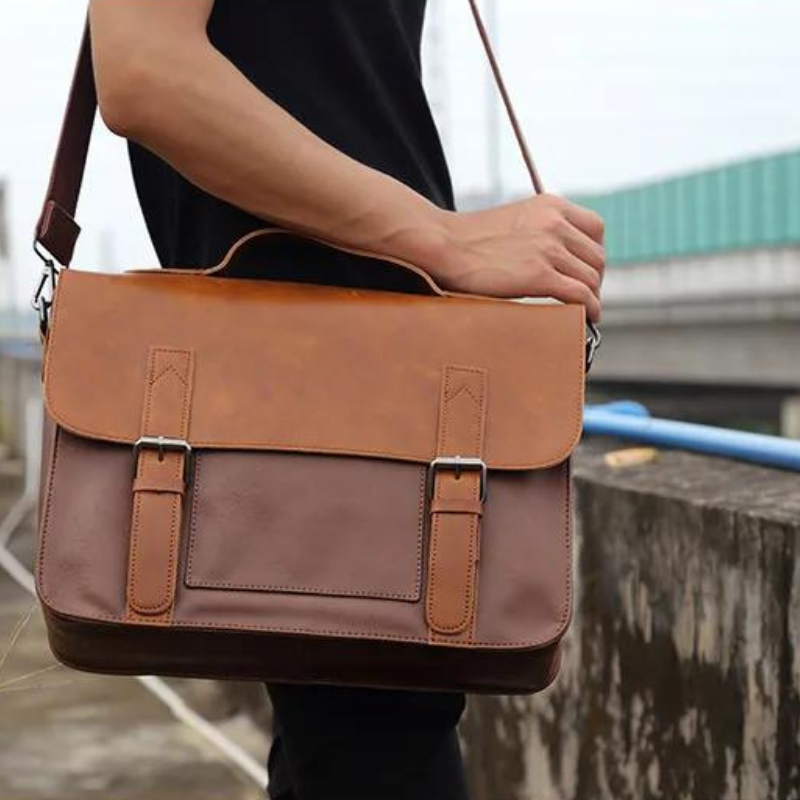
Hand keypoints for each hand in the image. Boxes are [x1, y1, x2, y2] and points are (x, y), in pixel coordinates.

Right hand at [428, 195, 604, 321]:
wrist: (443, 244)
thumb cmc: (468, 239)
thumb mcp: (514, 220)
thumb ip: (539, 230)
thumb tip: (555, 257)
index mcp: (550, 205)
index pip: (595, 228)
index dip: (593, 253)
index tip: (585, 269)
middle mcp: (555, 223)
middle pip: (597, 257)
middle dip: (594, 279)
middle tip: (584, 296)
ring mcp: (549, 248)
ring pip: (591, 278)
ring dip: (593, 297)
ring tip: (586, 310)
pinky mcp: (539, 275)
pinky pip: (580, 294)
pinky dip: (590, 308)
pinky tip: (588, 317)